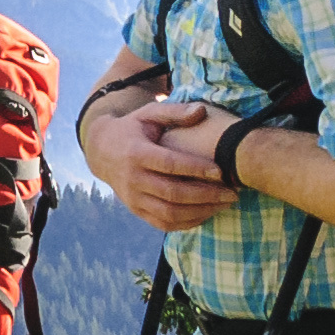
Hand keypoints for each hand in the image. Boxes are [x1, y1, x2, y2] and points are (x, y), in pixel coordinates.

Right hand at [91, 97, 240, 231]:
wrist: (101, 151)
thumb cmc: (132, 129)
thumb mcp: (148, 114)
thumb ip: (175, 112)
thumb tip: (201, 111)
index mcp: (136, 153)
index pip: (169, 164)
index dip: (196, 169)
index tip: (221, 171)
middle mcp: (132, 179)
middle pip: (172, 194)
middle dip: (206, 195)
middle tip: (232, 193)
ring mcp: (132, 198)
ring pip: (170, 213)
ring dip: (201, 212)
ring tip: (224, 204)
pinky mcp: (136, 210)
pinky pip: (163, 224)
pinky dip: (187, 223)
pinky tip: (207, 213)